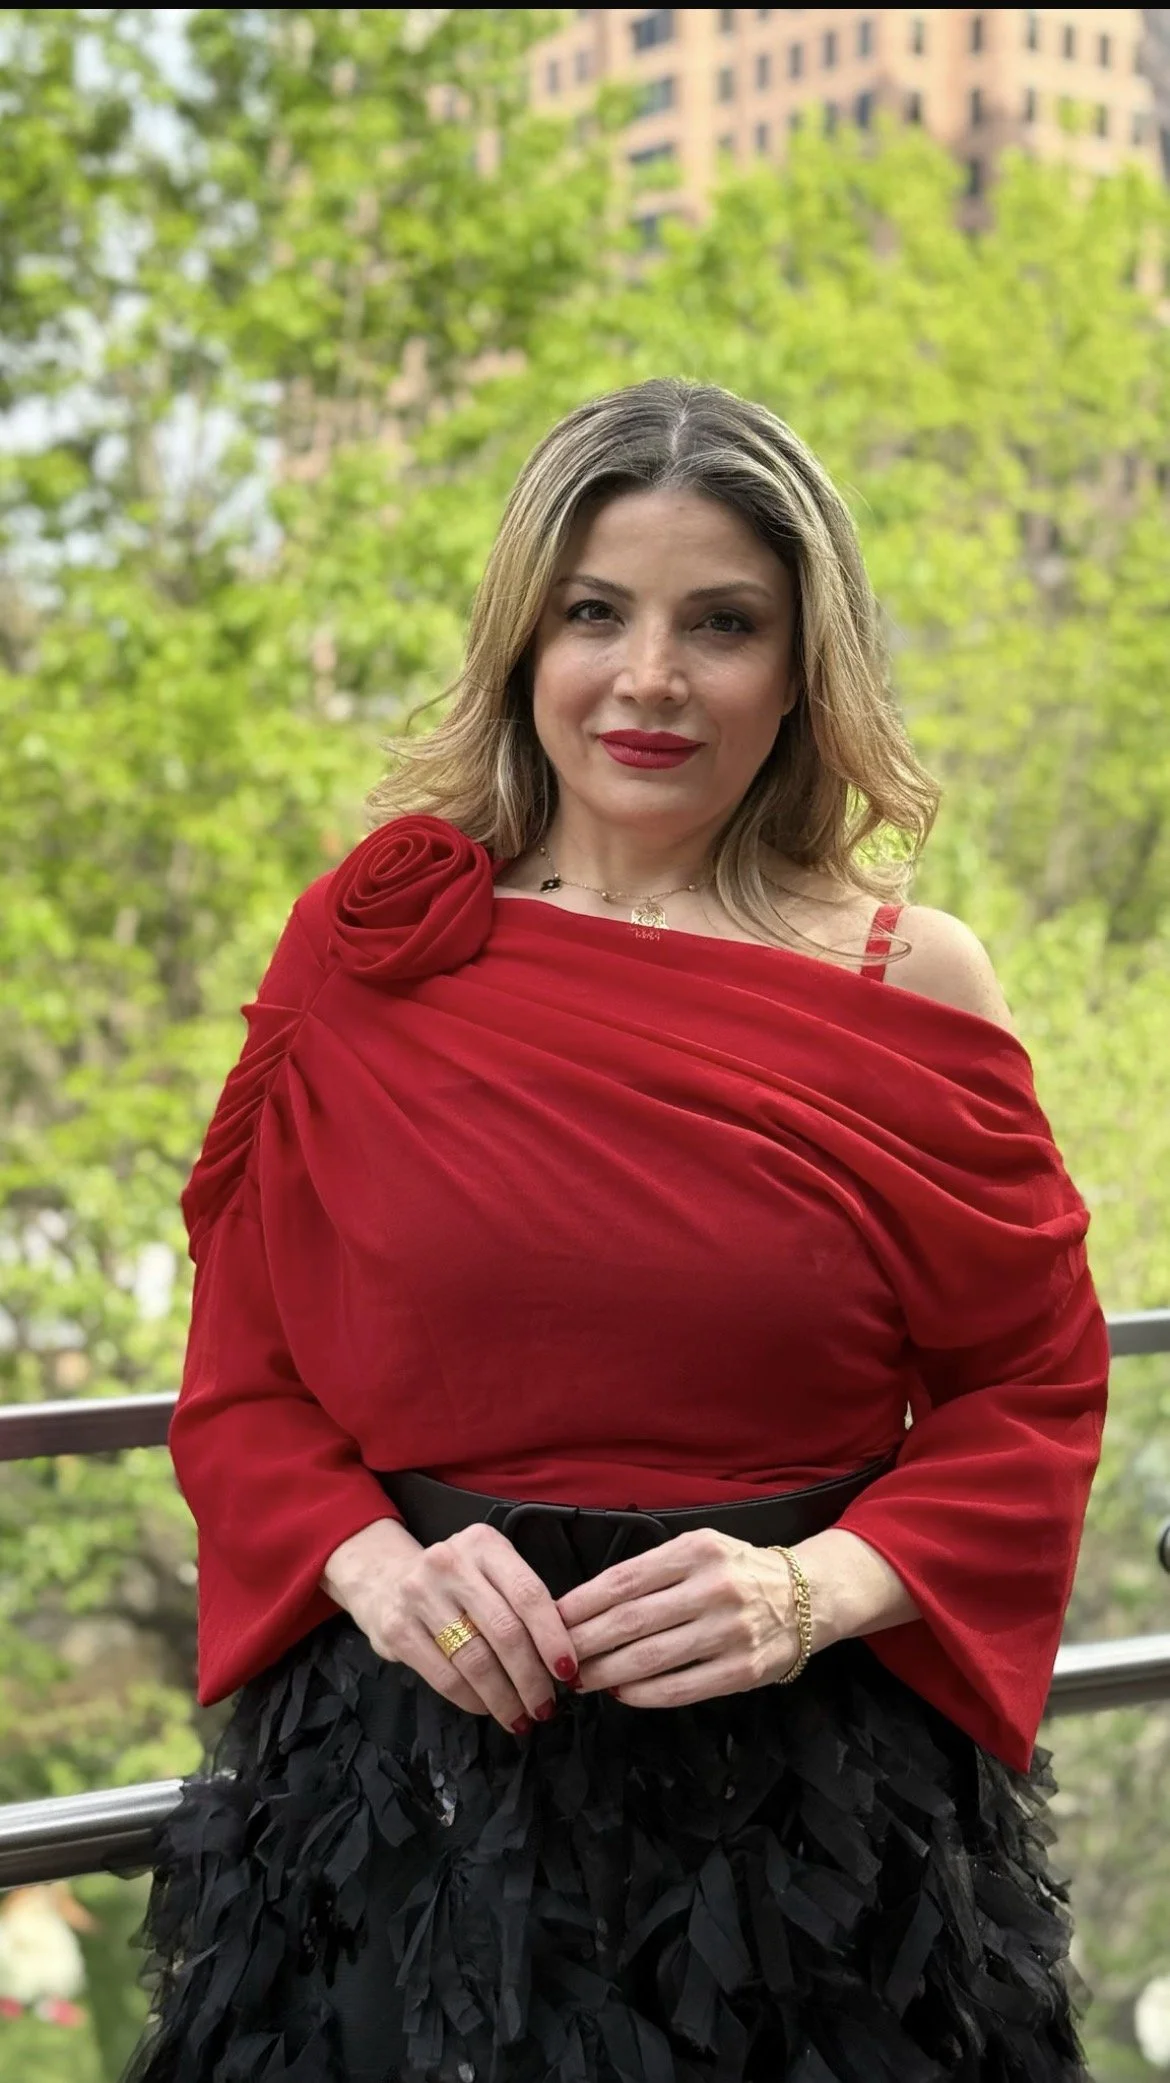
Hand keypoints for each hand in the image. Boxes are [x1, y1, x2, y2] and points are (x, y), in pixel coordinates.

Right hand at [321, 1518, 579, 1734]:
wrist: (383, 1578)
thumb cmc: (453, 1581)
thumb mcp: (487, 1569)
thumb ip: (519, 1600)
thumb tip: (561, 1656)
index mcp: (483, 1544)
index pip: (528, 1594)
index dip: (553, 1638)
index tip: (568, 1671)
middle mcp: (450, 1563)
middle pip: (505, 1631)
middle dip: (531, 1678)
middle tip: (545, 1705)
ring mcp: (419, 1595)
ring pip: (476, 1660)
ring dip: (504, 1697)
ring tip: (520, 1716)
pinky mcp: (397, 1629)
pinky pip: (445, 1677)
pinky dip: (473, 1701)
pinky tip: (486, 1708)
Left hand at [555, 1529, 803, 1707]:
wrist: (808, 1596)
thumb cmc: (739, 1570)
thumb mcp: (699, 1548)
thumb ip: (652, 1570)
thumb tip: (589, 1604)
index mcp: (697, 1551)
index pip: (623, 1580)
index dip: (581, 1604)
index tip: (552, 1620)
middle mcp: (714, 1588)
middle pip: (631, 1622)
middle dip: (584, 1643)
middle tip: (556, 1657)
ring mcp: (731, 1632)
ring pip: (650, 1659)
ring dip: (606, 1672)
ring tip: (579, 1678)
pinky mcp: (743, 1671)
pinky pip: (681, 1688)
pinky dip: (643, 1694)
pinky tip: (620, 1692)